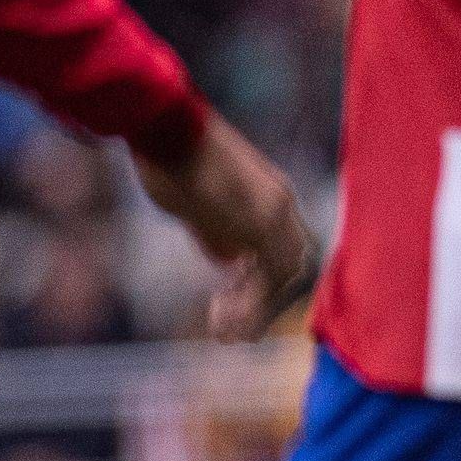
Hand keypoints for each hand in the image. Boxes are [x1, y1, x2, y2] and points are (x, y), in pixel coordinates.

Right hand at [132, 112, 316, 340]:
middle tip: (232, 327)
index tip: (233, 298)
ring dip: (256, 309)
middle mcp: (282, 204)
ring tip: (224, 333)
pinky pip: (267, 278)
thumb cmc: (173, 160)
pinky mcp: (259, 224)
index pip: (288, 247)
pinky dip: (249, 306)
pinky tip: (220, 324)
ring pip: (283, 275)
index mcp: (273, 197)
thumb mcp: (200, 205)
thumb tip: (232, 262)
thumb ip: (219, 233)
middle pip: (294, 263)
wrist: (167, 127)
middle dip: (266, 300)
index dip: (269, 280)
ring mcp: (275, 214)